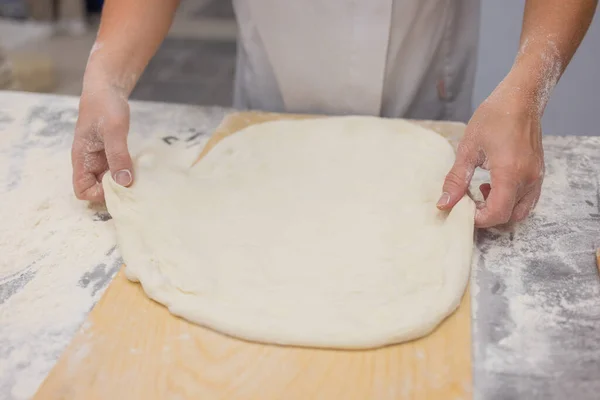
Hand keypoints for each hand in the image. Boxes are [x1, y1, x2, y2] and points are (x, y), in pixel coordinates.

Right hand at [71, 84, 132, 201]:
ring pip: (109, 182)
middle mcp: (89, 162)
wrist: (107, 89)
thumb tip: (124, 183)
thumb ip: (117, 155)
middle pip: (97, 190)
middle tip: (135, 185)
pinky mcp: (111, 155)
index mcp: (81, 159)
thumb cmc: (105, 106)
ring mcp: (100, 159)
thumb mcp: (113, 130)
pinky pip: (118, 171)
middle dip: (115, 191)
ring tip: (140, 179)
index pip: (82, 190)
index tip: (118, 186)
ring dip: (123, 183)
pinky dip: (128, 173)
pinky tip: (140, 169)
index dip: (98, 194)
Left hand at [437, 84, 544, 227]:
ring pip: (520, 211)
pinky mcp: (538, 173)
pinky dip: (511, 201)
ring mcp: (536, 177)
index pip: (497, 213)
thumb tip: (444, 203)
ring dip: (500, 209)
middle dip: (488, 216)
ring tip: (482, 190)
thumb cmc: (493, 117)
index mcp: (509, 173)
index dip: (479, 219)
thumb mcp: (468, 148)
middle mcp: (527, 179)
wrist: (520, 99)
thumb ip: (457, 179)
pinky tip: (495, 185)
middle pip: (509, 216)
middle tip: (469, 202)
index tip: (463, 211)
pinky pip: (528, 200)